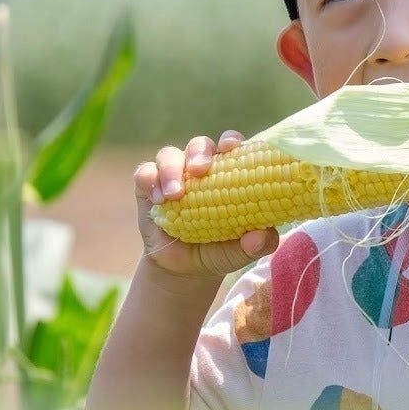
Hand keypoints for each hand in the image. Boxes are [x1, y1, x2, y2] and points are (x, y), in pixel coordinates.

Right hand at [134, 131, 279, 282]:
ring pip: (169, 155)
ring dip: (171, 169)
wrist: (185, 269)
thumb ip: (258, 243)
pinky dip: (150, 181)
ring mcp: (172, 175)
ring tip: (175, 195)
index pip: (230, 145)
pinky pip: (145, 173)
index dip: (230, 140)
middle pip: (199, 145)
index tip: (231, 147)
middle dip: (199, 152)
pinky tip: (158, 200)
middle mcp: (199, 168)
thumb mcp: (242, 251)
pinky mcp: (147, 187)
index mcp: (227, 172)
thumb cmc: (220, 250)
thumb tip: (263, 236)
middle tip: (200, 169)